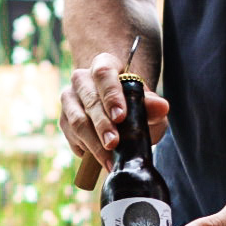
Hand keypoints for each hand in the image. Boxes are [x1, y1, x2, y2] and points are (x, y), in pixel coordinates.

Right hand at [61, 52, 169, 183]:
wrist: (117, 116)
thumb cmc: (133, 106)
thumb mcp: (147, 106)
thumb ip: (153, 106)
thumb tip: (162, 106)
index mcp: (103, 66)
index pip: (103, 73)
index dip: (110, 95)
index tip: (121, 116)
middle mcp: (81, 79)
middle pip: (89, 100)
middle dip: (102, 125)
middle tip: (114, 143)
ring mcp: (69, 100)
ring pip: (77, 121)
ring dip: (93, 142)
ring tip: (108, 159)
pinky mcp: (63, 120)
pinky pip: (71, 136)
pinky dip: (86, 150)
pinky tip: (100, 159)